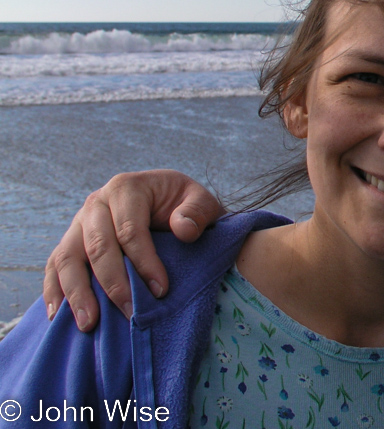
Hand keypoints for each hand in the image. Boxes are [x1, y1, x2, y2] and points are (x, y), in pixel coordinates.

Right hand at [43, 170, 222, 330]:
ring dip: (76, 293)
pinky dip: (54, 291)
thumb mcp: (201, 201)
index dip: (144, 262)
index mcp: (126, 188)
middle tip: (129, 314)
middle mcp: (96, 203)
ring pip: (68, 258)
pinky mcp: (70, 242)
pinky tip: (60, 317)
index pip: (130, 229)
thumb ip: (197, 212)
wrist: (167, 202)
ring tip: (88, 324)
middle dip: (113, 283)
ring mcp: (78, 223)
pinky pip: (55, 266)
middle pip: (97, 246)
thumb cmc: (184, 205)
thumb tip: (183, 230)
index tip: (161, 291)